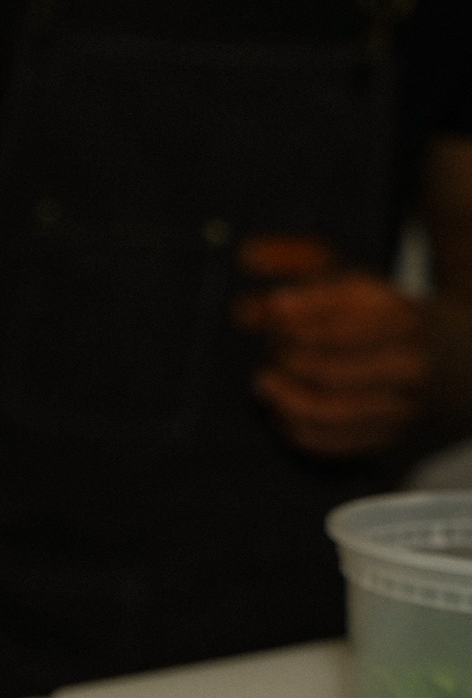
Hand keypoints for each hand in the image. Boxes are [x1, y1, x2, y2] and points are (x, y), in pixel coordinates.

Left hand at [233, 236, 430, 456]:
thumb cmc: (392, 319)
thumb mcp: (358, 280)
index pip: (336, 324)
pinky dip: (294, 428)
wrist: (465, 364)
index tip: (273, 309)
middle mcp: (409, 364)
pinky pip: (330, 443)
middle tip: (269, 349)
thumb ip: (302, 260)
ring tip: (264, 381)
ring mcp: (402, 407)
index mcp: (406, 318)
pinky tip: (280, 410)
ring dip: (283, 397)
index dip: (294, 319)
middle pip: (325, 368)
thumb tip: (247, 255)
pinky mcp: (390, 441)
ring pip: (326, 411)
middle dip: (286, 358)